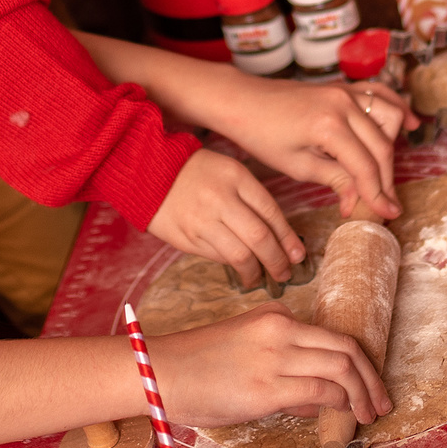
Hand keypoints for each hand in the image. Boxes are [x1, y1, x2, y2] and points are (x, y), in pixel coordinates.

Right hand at [146, 303, 391, 428]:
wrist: (159, 372)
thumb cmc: (196, 367)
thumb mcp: (246, 353)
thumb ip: (284, 371)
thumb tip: (319, 398)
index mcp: (275, 318)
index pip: (334, 336)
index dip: (361, 362)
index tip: (371, 384)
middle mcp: (281, 331)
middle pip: (348, 348)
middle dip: (372, 379)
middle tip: (381, 403)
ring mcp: (275, 358)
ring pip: (341, 368)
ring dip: (361, 395)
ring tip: (367, 414)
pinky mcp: (267, 388)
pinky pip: (320, 391)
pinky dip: (338, 403)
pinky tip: (341, 415)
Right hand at [147, 149, 303, 283]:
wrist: (148, 172)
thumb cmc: (197, 171)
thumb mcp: (229, 171)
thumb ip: (252, 198)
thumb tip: (279, 234)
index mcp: (236, 178)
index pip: (271, 213)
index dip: (288, 238)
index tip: (298, 254)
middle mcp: (220, 199)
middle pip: (259, 238)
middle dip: (277, 260)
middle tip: (285, 272)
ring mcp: (202, 221)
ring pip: (239, 255)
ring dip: (256, 271)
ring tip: (263, 276)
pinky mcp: (187, 238)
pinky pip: (218, 257)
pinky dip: (233, 266)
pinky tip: (241, 268)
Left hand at [208, 74, 408, 219]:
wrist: (242, 101)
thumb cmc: (261, 134)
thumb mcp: (296, 165)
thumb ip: (335, 179)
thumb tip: (360, 200)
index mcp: (328, 125)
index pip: (365, 166)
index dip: (377, 194)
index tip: (386, 214)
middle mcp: (342, 103)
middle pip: (381, 146)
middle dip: (386, 178)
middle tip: (385, 204)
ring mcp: (345, 91)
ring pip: (389, 116)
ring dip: (392, 146)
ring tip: (383, 172)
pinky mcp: (343, 87)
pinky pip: (380, 93)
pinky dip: (397, 107)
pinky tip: (410, 124)